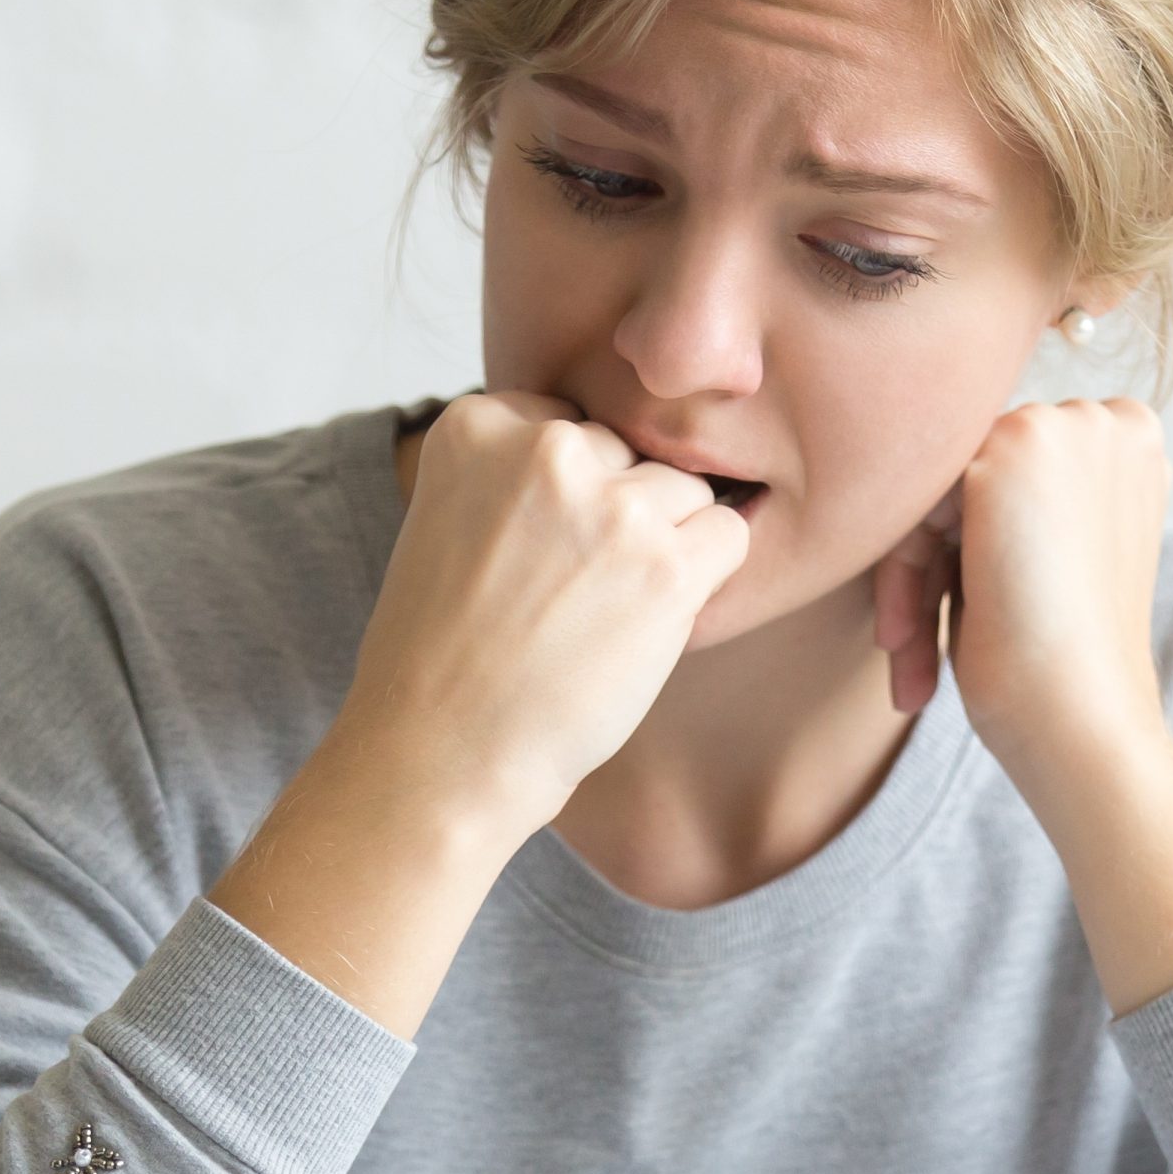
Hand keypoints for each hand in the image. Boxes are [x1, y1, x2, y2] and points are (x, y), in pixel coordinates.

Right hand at [209, 395, 743, 1034]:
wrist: (445, 751)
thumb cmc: (444, 655)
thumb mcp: (447, 523)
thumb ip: (514, 474)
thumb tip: (613, 450)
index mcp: (474, 426)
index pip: (566, 421)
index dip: (566, 494)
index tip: (535, 551)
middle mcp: (545, 449)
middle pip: (627, 451)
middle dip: (617, 513)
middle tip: (572, 592)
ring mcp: (610, 505)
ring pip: (683, 490)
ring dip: (664, 545)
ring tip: (605, 611)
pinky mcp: (666, 565)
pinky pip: (728, 533)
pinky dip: (706, 577)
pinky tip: (652, 620)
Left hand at [875, 397, 1172, 1015]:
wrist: (1082, 721)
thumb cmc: (1066, 671)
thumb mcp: (1052, 567)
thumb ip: (1016, 507)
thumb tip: (939, 490)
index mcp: (1133, 449)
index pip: (1013, 488)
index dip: (970, 561)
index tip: (951, 636)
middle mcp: (1108, 423)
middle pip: (970, 485)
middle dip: (935, 577)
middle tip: (913, 669)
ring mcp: (1067, 425)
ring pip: (937, 494)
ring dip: (913, 592)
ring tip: (910, 675)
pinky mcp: (1016, 441)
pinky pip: (917, 497)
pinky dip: (901, 577)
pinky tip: (902, 644)